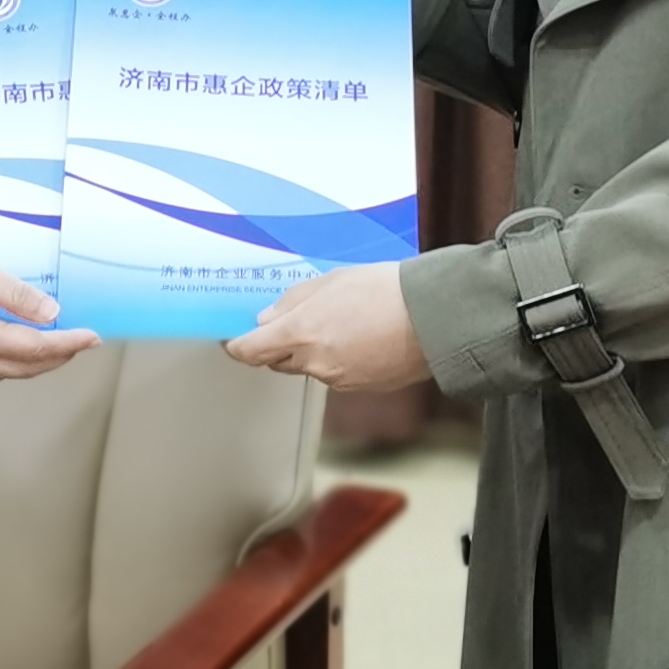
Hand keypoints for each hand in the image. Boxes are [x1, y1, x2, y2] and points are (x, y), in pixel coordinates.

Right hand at [0, 247, 100, 394]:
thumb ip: (16, 295)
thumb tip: (51, 313)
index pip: (35, 348)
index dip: (67, 343)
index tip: (90, 338)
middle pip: (26, 368)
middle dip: (57, 355)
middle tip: (79, 341)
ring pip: (7, 374)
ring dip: (30, 359)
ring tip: (46, 339)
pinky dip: (3, 363)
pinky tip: (8, 345)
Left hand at [223, 262, 429, 394]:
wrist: (434, 317)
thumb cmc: (386, 290)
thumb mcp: (331, 281)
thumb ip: (293, 302)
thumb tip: (268, 319)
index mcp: (301, 333)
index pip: (251, 351)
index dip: (238, 346)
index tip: (235, 341)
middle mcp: (315, 362)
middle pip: (279, 361)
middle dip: (280, 345)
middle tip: (297, 321)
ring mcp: (338, 379)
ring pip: (311, 367)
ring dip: (315, 350)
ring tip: (343, 322)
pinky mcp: (361, 387)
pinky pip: (337, 374)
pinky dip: (340, 359)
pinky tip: (362, 337)